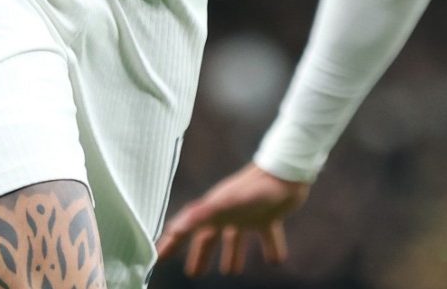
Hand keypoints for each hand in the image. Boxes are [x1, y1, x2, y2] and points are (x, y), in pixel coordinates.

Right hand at [155, 163, 310, 276]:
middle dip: (201, 254)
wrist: (286, 173)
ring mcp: (248, 214)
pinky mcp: (269, 216)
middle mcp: (228, 212)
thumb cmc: (255, 188)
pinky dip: (271, 248)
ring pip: (235, 238)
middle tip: (194, 274)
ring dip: (232, 255)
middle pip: (209, 237)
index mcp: (214, 210)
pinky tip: (275, 260)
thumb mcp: (225, 203)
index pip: (188, 229)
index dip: (173, 242)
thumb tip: (175, 227)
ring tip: (231, 272)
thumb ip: (201, 214)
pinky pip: (267, 236)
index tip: (160, 256)